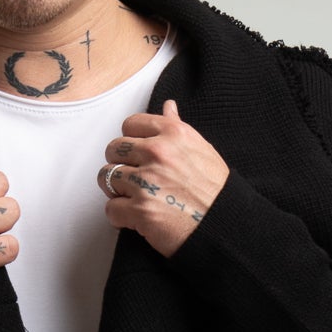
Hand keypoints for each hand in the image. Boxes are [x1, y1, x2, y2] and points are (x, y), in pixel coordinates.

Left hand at [96, 99, 229, 257]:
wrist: (224, 225)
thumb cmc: (215, 191)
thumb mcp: (201, 149)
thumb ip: (177, 127)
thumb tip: (168, 107)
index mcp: (172, 134)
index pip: (130, 124)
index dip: (131, 140)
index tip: (138, 154)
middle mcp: (157, 153)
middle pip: (113, 149)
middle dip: (120, 164)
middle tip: (135, 179)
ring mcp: (146, 182)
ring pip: (106, 178)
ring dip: (117, 190)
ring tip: (136, 198)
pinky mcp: (140, 210)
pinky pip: (111, 208)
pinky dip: (119, 216)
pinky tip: (135, 217)